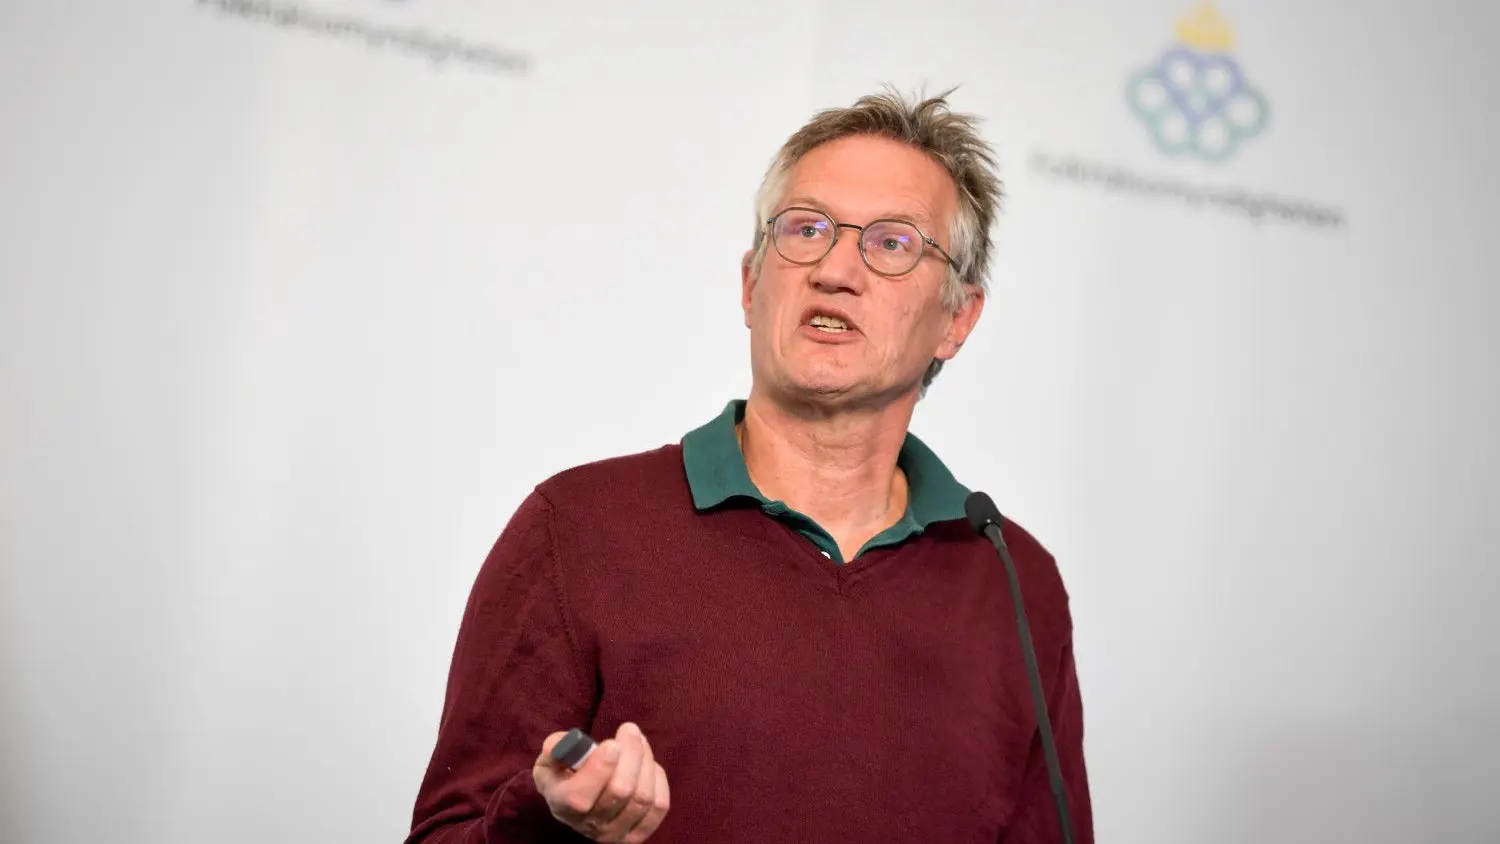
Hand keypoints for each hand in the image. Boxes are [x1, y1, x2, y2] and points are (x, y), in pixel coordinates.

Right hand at [534, 722, 670, 842]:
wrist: (576, 801)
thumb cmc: (565, 774)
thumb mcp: (551, 759)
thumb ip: (556, 748)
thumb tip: (570, 742)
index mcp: (562, 805)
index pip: (581, 797)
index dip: (600, 768)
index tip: (612, 743)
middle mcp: (589, 825)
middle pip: (620, 791)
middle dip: (631, 754)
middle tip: (630, 730)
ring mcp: (615, 833)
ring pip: (643, 797)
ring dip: (646, 762)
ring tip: (639, 741)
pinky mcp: (637, 835)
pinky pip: (659, 806)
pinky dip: (658, 780)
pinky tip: (647, 766)